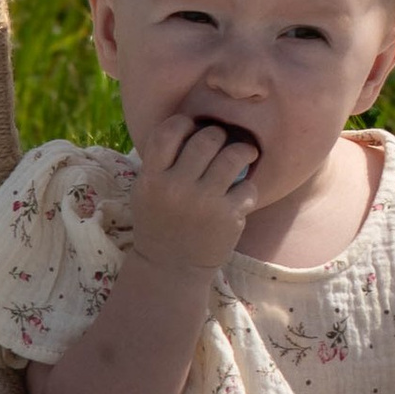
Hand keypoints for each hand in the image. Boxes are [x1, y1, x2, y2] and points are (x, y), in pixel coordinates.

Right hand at [125, 117, 261, 278]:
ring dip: (243, 151)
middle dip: (218, 135)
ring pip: (233, 156)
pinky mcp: (228, 217)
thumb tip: (190, 127)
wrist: (169, 270)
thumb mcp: (146, 192)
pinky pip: (248, 187)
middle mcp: (176, 188)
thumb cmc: (159, 224)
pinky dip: (248, 188)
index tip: (193, 128)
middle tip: (222, 141)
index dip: (184, 123)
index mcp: (152, 179)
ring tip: (246, 153)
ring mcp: (204, 202)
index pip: (168, 132)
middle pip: (206, 139)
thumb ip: (161, 163)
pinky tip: (241, 194)